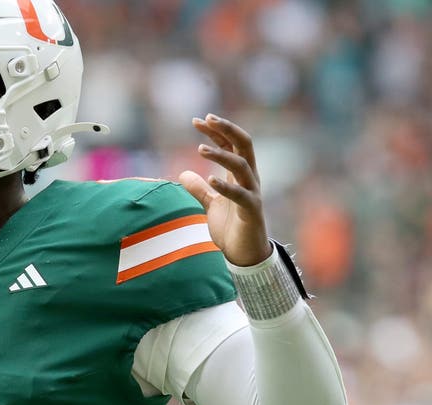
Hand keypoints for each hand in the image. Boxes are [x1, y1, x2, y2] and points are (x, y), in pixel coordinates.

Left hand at [179, 114, 273, 266]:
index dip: (216, 131)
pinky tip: (210, 179)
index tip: (197, 121)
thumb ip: (199, 189)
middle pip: (244, 145)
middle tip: (207, 118)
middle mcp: (249, 179)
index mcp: (240, 175)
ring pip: (241, 166)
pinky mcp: (251, 211)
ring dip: (221, 155)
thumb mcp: (211, 204)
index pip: (231, 144)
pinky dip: (226, 187)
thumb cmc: (231, 227)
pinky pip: (241, 195)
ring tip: (199, 149)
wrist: (244, 254)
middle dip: (227, 129)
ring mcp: (252, 193)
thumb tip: (183, 174)